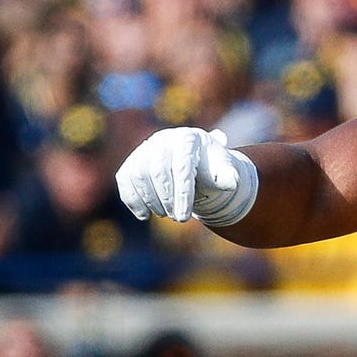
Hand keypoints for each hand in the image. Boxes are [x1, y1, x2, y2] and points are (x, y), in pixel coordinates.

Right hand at [115, 127, 258, 226]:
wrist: (193, 164)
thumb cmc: (210, 169)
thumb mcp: (223, 171)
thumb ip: (228, 176)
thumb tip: (231, 182)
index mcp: (188, 138)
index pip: (182, 166)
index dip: (182, 194)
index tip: (184, 217)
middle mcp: (163, 139)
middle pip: (158, 171)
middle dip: (166, 200)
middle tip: (178, 218)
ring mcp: (145, 149)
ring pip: (139, 175)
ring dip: (151, 201)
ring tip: (165, 214)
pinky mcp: (132, 162)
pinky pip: (125, 179)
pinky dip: (132, 199)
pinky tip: (144, 215)